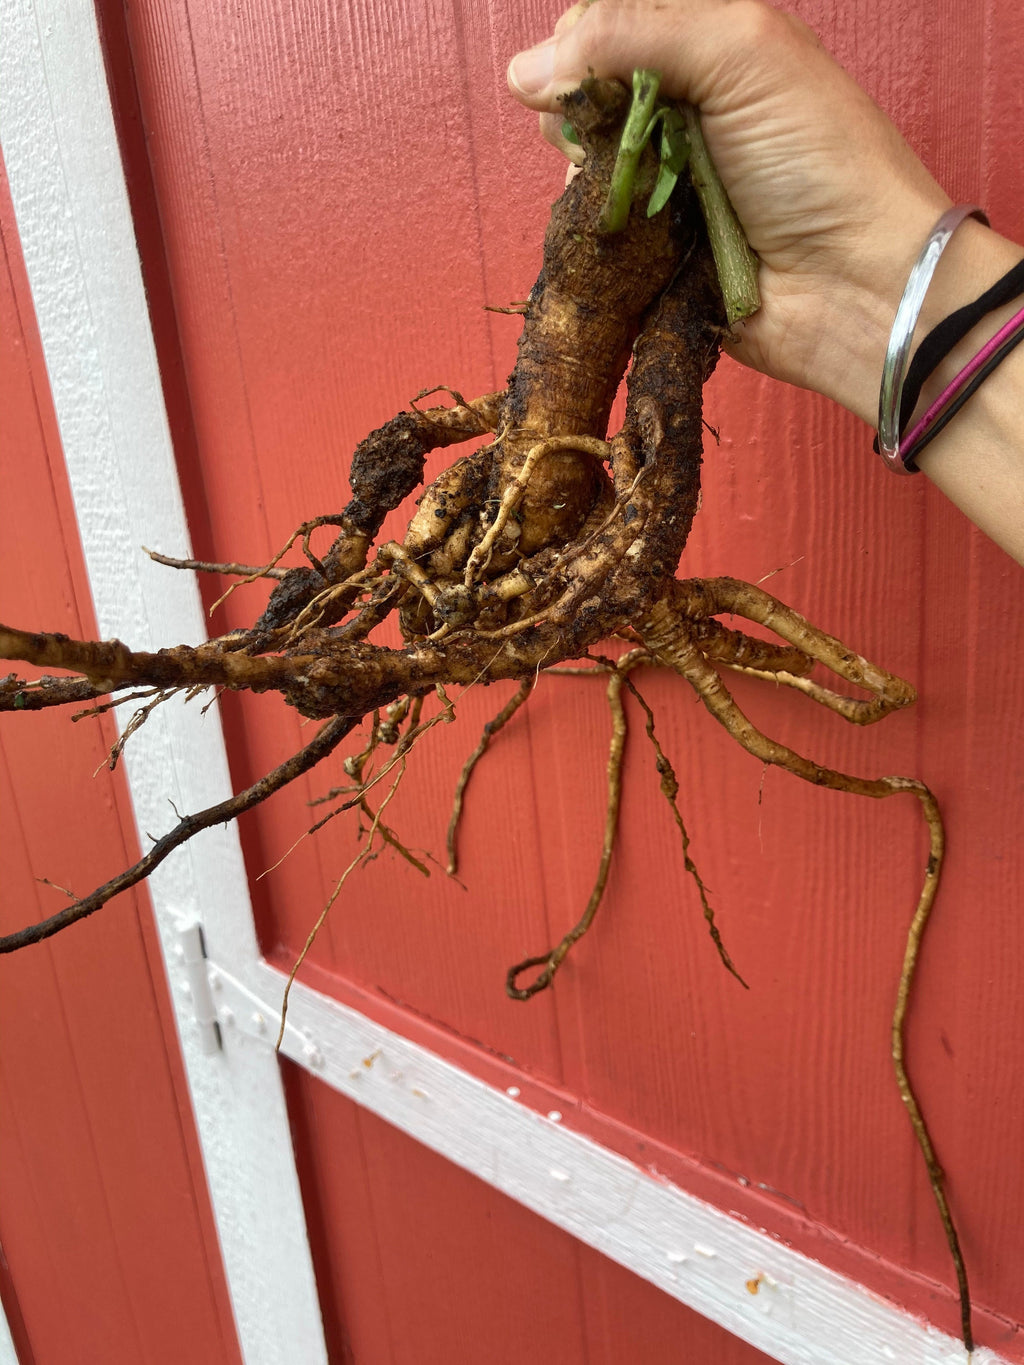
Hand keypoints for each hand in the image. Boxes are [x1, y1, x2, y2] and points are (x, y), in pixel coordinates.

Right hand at [508, 0, 951, 424]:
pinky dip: (595, 232)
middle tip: (616, 139)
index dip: (581, 45)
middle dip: (580, 112)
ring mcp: (667, 184)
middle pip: (585, 94)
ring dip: (590, 177)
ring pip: (581, 165)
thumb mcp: (741, 55)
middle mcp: (685, 111)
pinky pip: (596, 234)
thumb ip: (632, 34)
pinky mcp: (655, 252)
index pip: (608, 23)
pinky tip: (622, 236)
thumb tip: (526, 70)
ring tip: (634, 196)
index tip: (589, 79)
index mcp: (712, 47)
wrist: (855, 289)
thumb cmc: (820, 163)